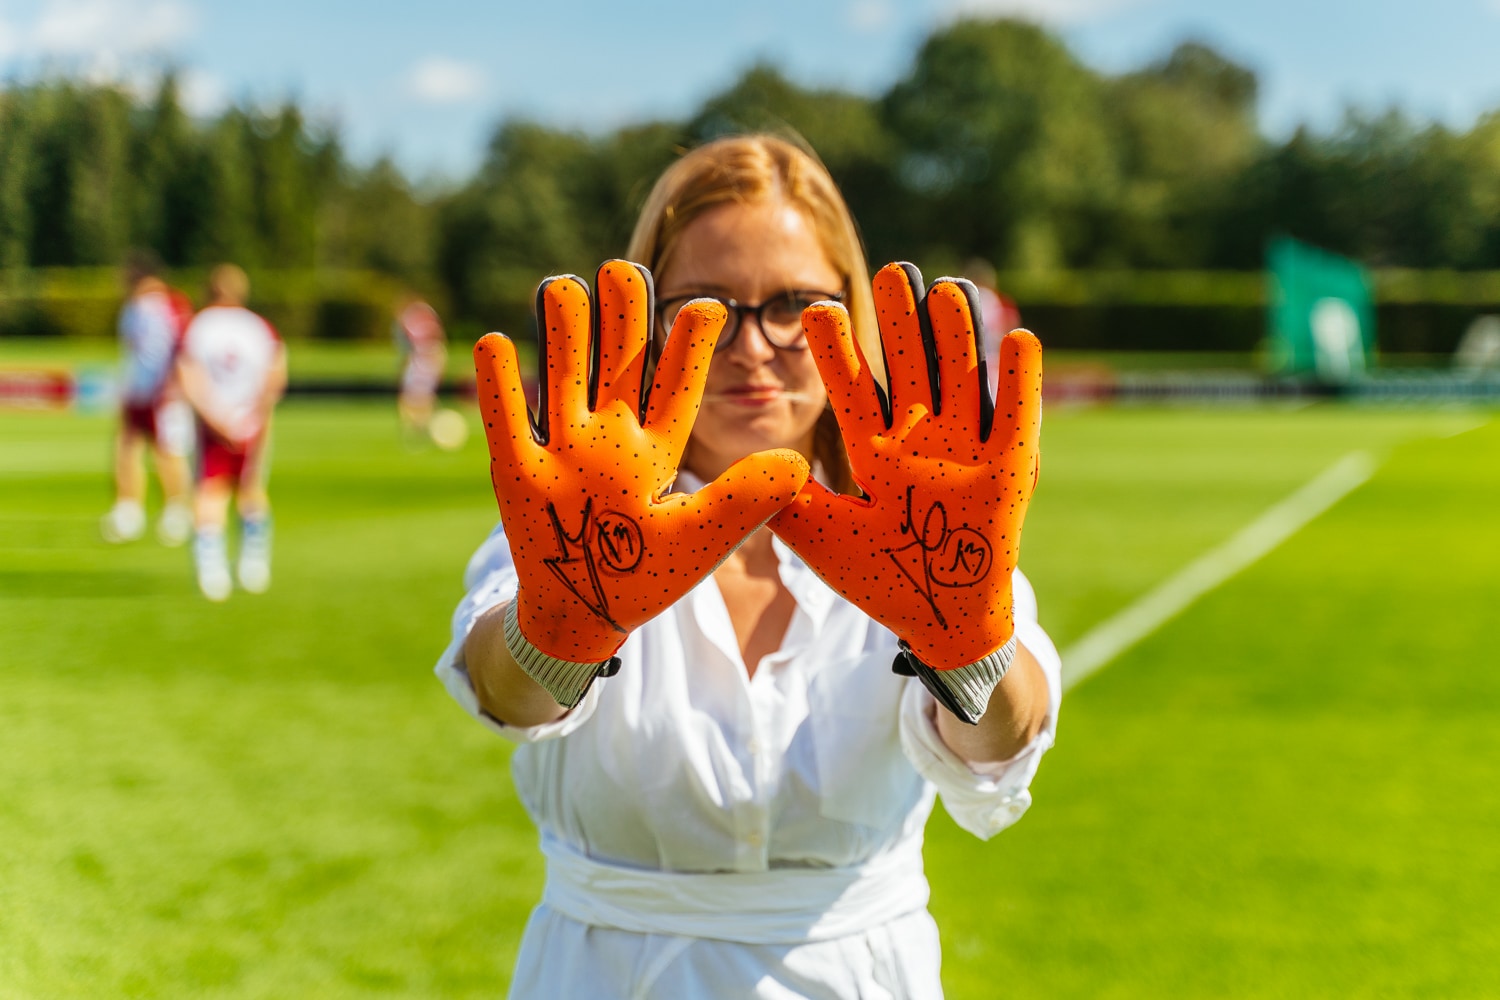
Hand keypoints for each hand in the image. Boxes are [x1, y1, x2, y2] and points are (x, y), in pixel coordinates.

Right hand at [475, 260, 810, 663]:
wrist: (584, 611)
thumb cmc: (647, 575)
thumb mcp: (700, 538)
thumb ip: (743, 501)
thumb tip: (799, 464)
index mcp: (656, 449)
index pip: (677, 388)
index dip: (690, 349)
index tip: (709, 306)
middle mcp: (609, 438)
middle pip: (617, 366)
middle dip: (621, 321)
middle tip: (624, 270)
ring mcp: (562, 449)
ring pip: (564, 378)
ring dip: (564, 336)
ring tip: (565, 286)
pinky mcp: (518, 471)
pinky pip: (506, 420)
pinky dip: (500, 385)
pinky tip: (497, 340)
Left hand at [771, 262, 1041, 670]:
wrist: (942, 617)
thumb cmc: (883, 580)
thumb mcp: (829, 542)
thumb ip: (792, 507)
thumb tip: (753, 468)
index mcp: (877, 451)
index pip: (853, 391)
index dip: (836, 353)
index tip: (814, 310)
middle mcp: (923, 439)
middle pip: (911, 368)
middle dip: (900, 323)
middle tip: (889, 272)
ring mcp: (969, 449)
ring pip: (962, 376)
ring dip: (956, 335)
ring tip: (943, 289)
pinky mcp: (1011, 468)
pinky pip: (1019, 415)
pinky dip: (1021, 380)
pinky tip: (1016, 335)